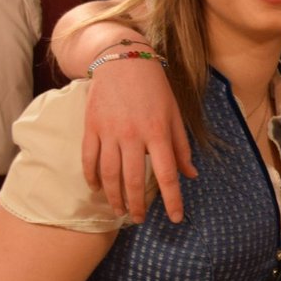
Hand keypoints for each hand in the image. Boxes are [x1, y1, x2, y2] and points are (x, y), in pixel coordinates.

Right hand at [82, 50, 194, 223]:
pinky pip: (89, 159)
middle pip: (134, 180)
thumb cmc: (155, 88)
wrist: (123, 60)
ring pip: (109, 174)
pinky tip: (97, 189)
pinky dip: (92, 178)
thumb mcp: (174, 114)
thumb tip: (190, 175)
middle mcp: (133, 135)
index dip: (172, 200)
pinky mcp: (91, 127)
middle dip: (138, 205)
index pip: (167, 174)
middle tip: (140, 219)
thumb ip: (181, 147)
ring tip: (119, 211)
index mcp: (158, 132)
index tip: (177, 218)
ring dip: (114, 197)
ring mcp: (109, 132)